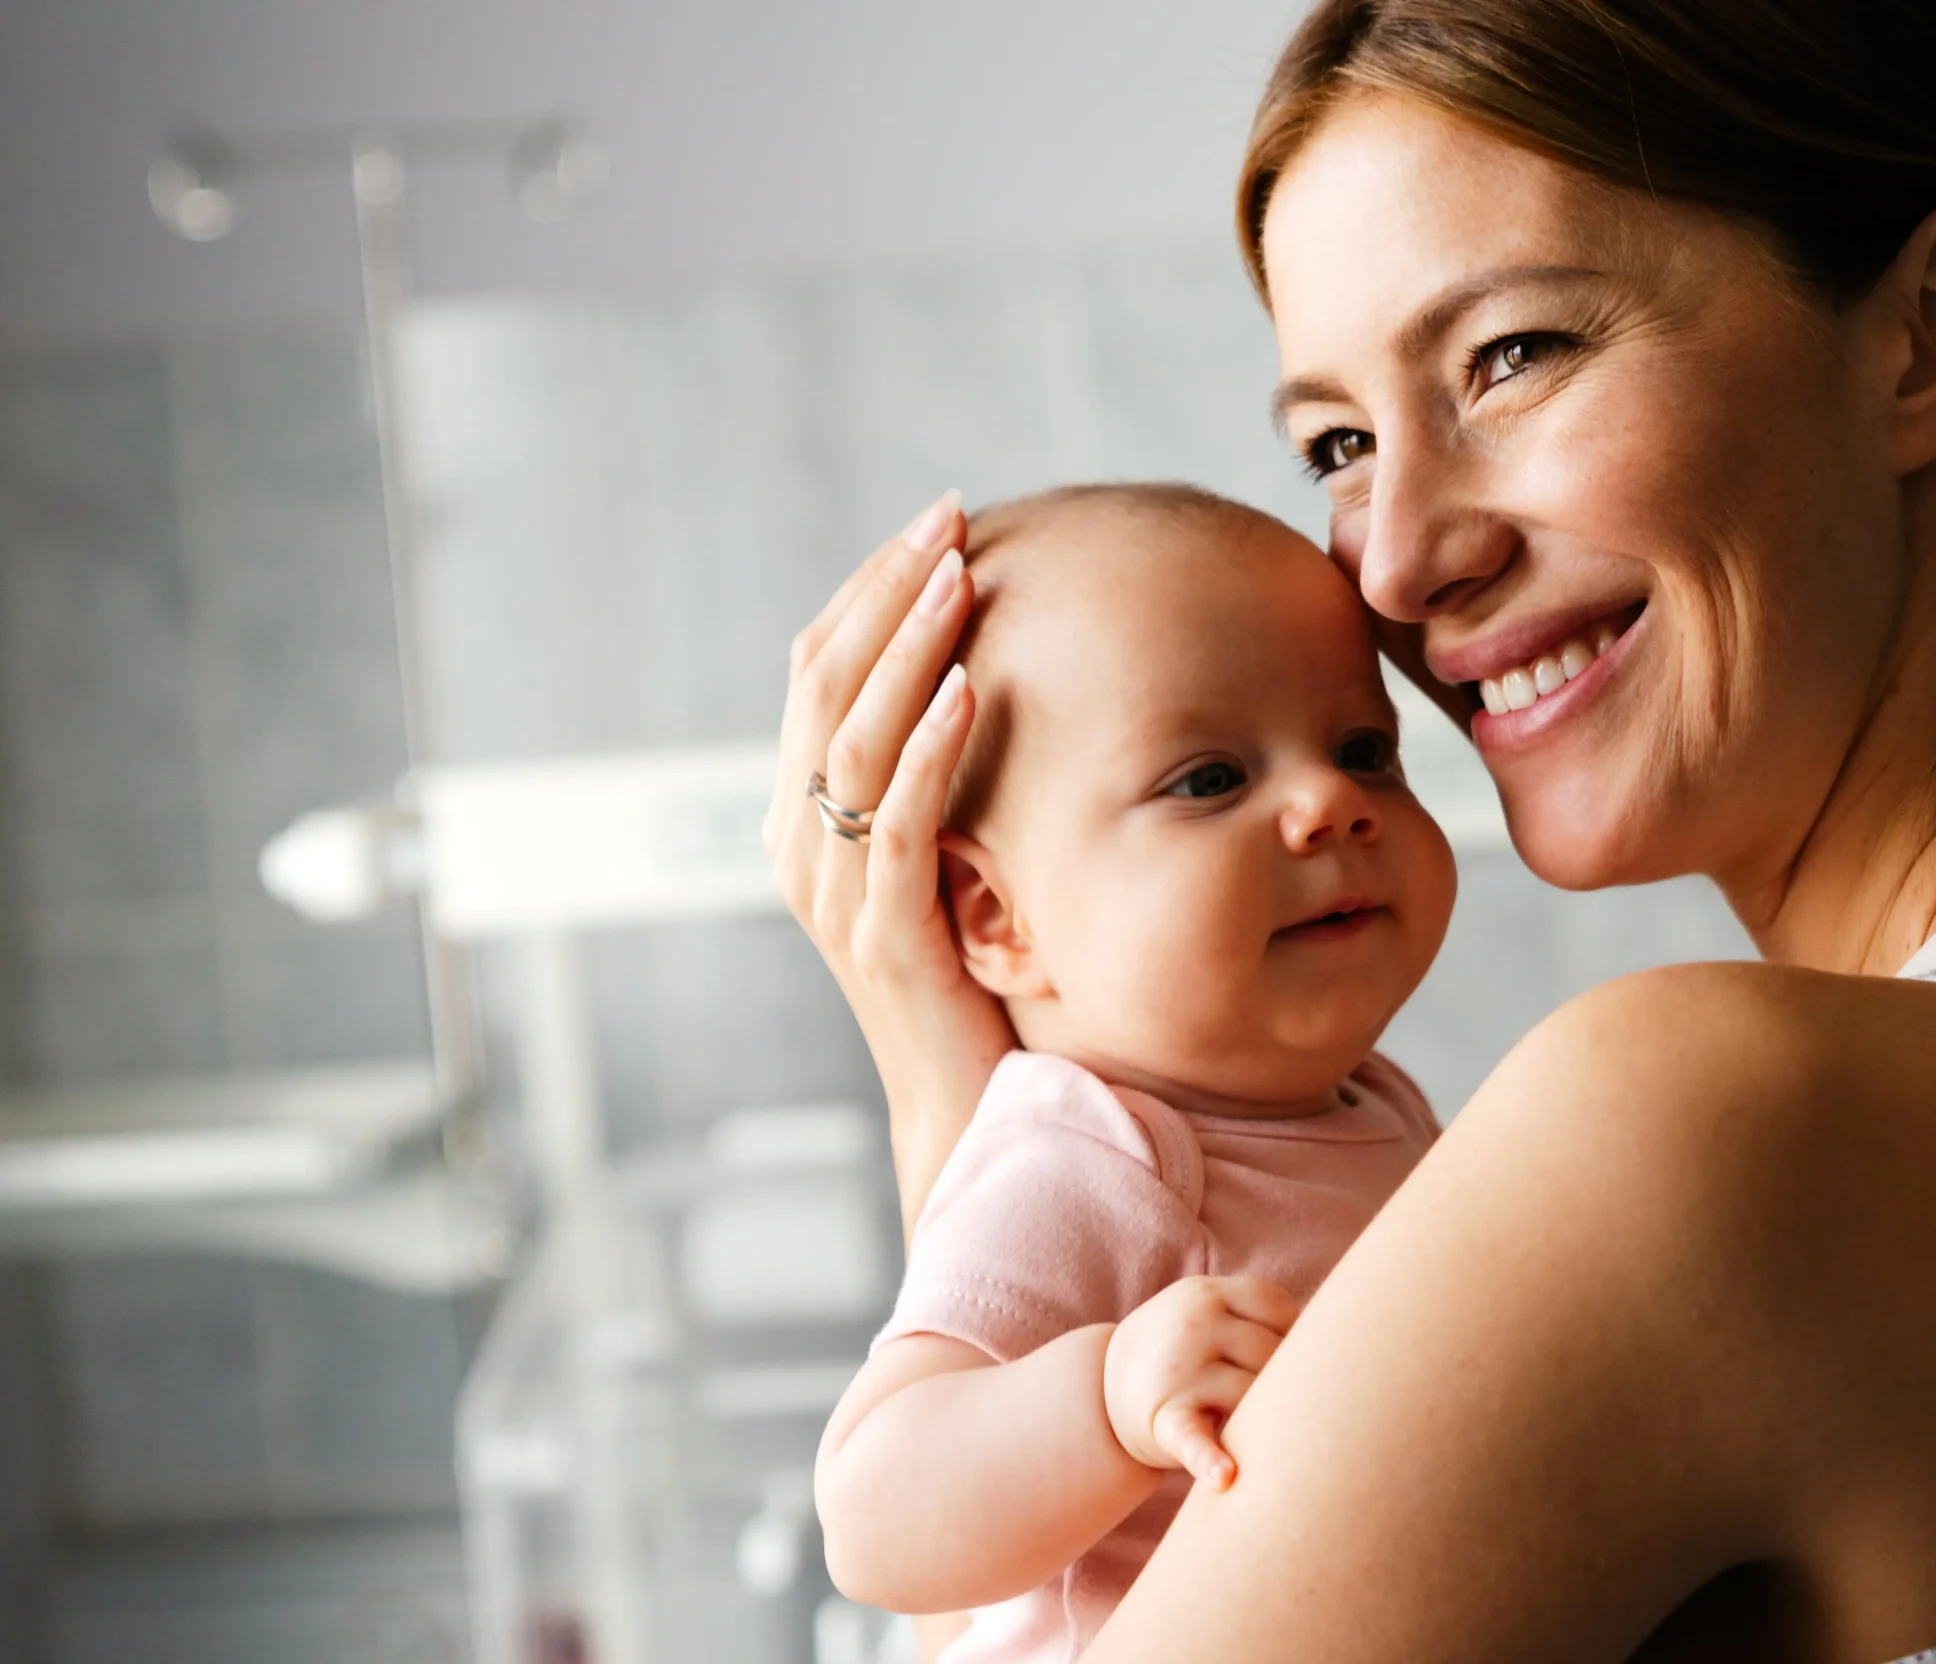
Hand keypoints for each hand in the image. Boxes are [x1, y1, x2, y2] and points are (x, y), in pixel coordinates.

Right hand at [764, 491, 1017, 1236]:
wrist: (969, 1107)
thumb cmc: (972, 977)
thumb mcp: (949, 856)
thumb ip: (943, 778)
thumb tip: (995, 668)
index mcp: (806, 817)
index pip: (817, 673)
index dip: (870, 590)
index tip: (938, 522)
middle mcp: (802, 847)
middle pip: (824, 687)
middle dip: (886, 593)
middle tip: (947, 518)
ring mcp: (837, 895)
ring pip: (854, 742)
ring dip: (908, 648)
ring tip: (959, 577)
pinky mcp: (886, 938)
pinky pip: (899, 824)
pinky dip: (932, 749)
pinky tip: (970, 688)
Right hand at [1103, 1277, 1302, 1490]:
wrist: (1102, 1391)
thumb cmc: (1183, 1354)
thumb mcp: (1207, 1315)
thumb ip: (1258, 1317)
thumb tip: (1338, 1344)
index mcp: (1207, 1293)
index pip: (1279, 1310)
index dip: (1290, 1337)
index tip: (1278, 1356)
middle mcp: (1192, 1325)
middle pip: (1272, 1353)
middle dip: (1277, 1380)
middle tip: (1261, 1394)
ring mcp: (1179, 1371)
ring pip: (1253, 1395)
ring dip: (1259, 1415)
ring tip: (1243, 1419)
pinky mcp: (1167, 1420)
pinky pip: (1194, 1439)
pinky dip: (1208, 1459)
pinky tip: (1225, 1478)